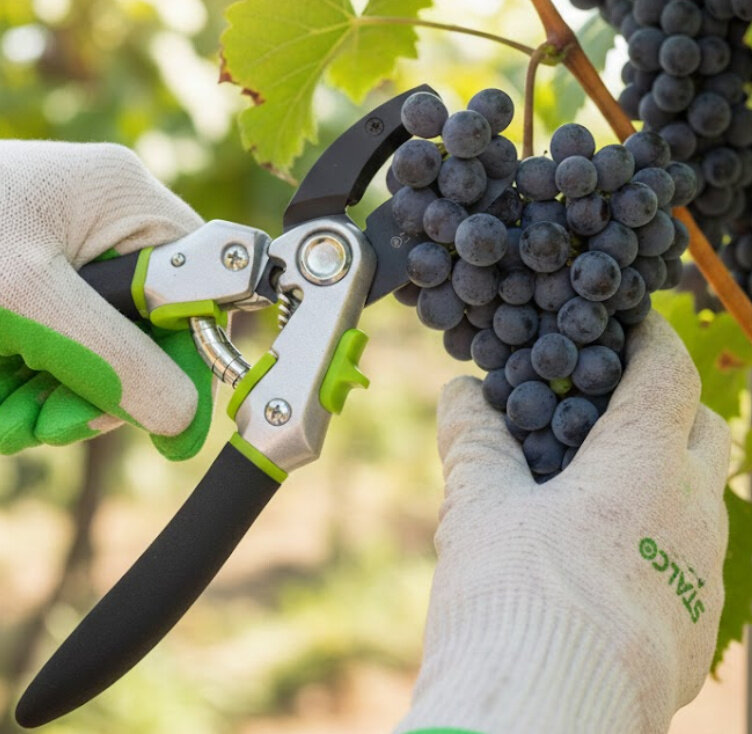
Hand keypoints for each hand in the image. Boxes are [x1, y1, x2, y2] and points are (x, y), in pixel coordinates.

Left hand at [0, 112, 210, 458]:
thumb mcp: (33, 303)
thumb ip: (117, 361)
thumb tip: (180, 417)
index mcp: (121, 198)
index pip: (192, 287)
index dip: (185, 357)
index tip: (169, 419)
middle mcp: (95, 219)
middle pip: (136, 326)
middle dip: (97, 390)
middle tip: (56, 433)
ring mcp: (51, 247)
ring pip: (86, 341)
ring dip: (52, 396)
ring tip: (5, 430)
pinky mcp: (12, 274)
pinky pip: (44, 339)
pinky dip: (23, 380)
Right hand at [395, 313, 729, 733]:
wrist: (544, 714)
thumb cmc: (515, 600)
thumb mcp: (481, 508)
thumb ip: (476, 443)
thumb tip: (461, 395)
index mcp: (644, 466)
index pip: (667, 374)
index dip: (650, 339)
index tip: (632, 326)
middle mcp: (692, 513)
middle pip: (707, 431)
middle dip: (671, 407)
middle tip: (615, 409)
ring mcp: (704, 576)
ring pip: (701, 503)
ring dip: (663, 481)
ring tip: (600, 494)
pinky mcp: (698, 630)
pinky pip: (691, 567)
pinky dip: (658, 545)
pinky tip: (605, 569)